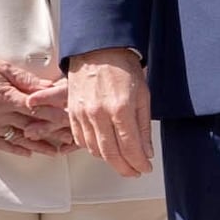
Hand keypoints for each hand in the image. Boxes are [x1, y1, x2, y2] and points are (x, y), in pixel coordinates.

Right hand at [63, 48, 154, 181]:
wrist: (99, 49)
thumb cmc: (122, 67)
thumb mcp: (143, 95)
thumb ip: (143, 126)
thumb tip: (146, 151)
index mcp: (121, 109)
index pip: (131, 148)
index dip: (139, 163)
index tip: (145, 168)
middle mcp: (100, 114)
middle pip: (112, 155)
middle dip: (126, 168)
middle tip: (134, 171)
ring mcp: (84, 114)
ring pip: (95, 150)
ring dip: (110, 160)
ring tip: (121, 161)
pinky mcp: (73, 112)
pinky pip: (80, 140)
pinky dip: (92, 149)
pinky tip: (103, 149)